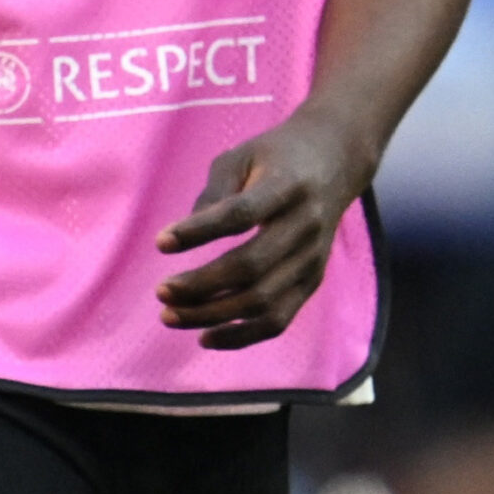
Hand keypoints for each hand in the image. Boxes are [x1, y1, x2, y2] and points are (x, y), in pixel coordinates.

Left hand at [154, 108, 372, 348]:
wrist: (333, 162)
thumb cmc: (274, 156)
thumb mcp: (241, 156)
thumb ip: (213, 192)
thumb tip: (184, 236)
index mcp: (286, 187)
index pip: (240, 214)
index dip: (199, 231)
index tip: (160, 242)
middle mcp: (305, 226)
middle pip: (250, 267)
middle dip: (201, 285)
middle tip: (160, 291)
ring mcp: (312, 259)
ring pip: (263, 301)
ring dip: (213, 316)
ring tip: (170, 315)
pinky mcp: (313, 282)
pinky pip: (278, 320)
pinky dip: (241, 335)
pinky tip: (206, 337)